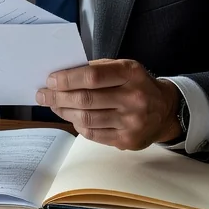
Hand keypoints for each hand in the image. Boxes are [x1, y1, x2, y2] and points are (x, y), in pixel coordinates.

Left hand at [35, 59, 181, 149]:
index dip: (68, 79)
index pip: (92, 76)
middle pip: (86, 99)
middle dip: (59, 97)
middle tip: (43, 95)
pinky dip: (78, 125)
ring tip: (54, 105)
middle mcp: (133, 98)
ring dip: (64, 111)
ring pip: (86, 118)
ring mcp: (131, 122)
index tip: (51, 80)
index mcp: (131, 74)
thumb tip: (63, 76)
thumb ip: (97, 69)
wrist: (165, 110)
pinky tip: (72, 117)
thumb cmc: (138, 85)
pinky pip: (93, 134)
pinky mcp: (127, 140)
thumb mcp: (124, 68)